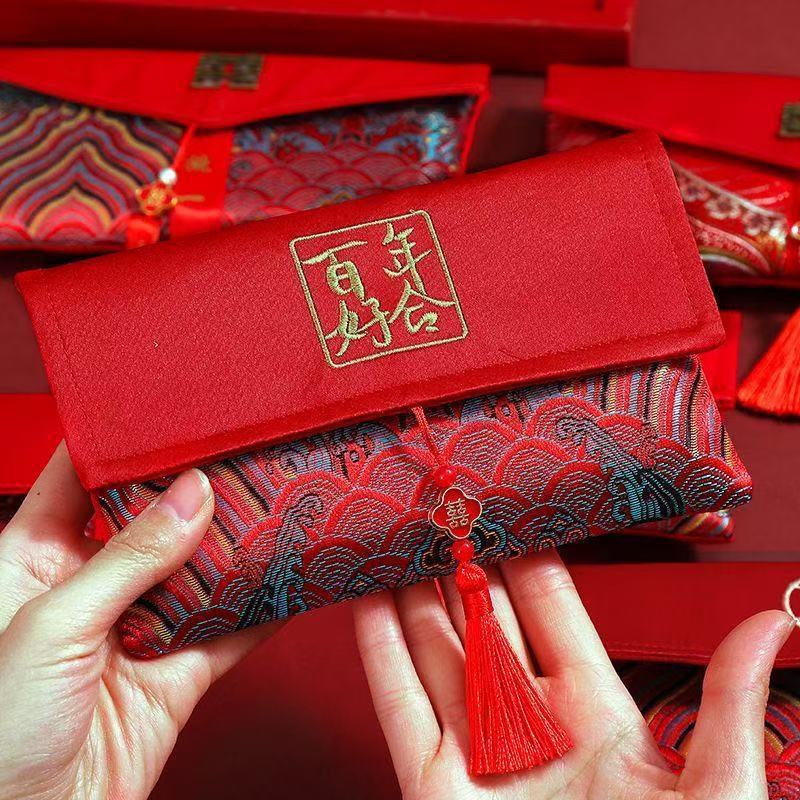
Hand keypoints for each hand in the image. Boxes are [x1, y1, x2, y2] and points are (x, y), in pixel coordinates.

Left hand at [0, 444, 279, 799]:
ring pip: (199, 568)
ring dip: (238, 543)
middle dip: (197, 489)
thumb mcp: (54, 624)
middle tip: (241, 453)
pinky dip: (263, 605)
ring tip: (276, 501)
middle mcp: (91, 584)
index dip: (124, 444)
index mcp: (36, 558)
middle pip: (154, 519)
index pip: (81, 478)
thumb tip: (191, 495)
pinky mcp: (178, 669)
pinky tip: (288, 575)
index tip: (170, 412)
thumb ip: (129, 557)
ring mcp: (140, 625)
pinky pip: (229, 628)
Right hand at [354, 549, 793, 799]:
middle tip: (441, 505)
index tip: (507, 504)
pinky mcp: (430, 785)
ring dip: (412, 593)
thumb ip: (725, 700)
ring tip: (396, 536)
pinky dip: (378, 649)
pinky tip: (365, 599)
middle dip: (461, 561)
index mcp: (595, 711)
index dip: (526, 554)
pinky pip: (397, 704)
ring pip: (434, 649)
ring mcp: (476, 750)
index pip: (551, 608)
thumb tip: (773, 618)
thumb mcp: (715, 789)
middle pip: (484, 618)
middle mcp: (528, 720)